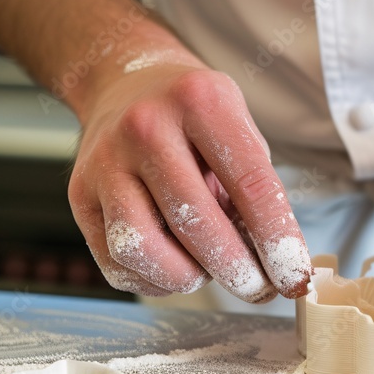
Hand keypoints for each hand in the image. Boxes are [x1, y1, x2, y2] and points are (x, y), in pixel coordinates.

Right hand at [69, 63, 311, 300]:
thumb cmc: (195, 117)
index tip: (295, 276)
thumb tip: (278, 264)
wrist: (123, 84)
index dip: (278, 241)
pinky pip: (116, 262)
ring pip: (142, 248)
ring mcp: (105, 161)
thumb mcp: (238, 128)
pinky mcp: (78, 194)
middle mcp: (145, 127)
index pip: (251, 185)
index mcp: (200, 101)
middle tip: (258, 289)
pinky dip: (154, 280)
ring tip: (208, 270)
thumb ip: (258, 190)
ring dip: (188, 277)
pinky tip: (176, 267)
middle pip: (196, 224)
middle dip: (237, 271)